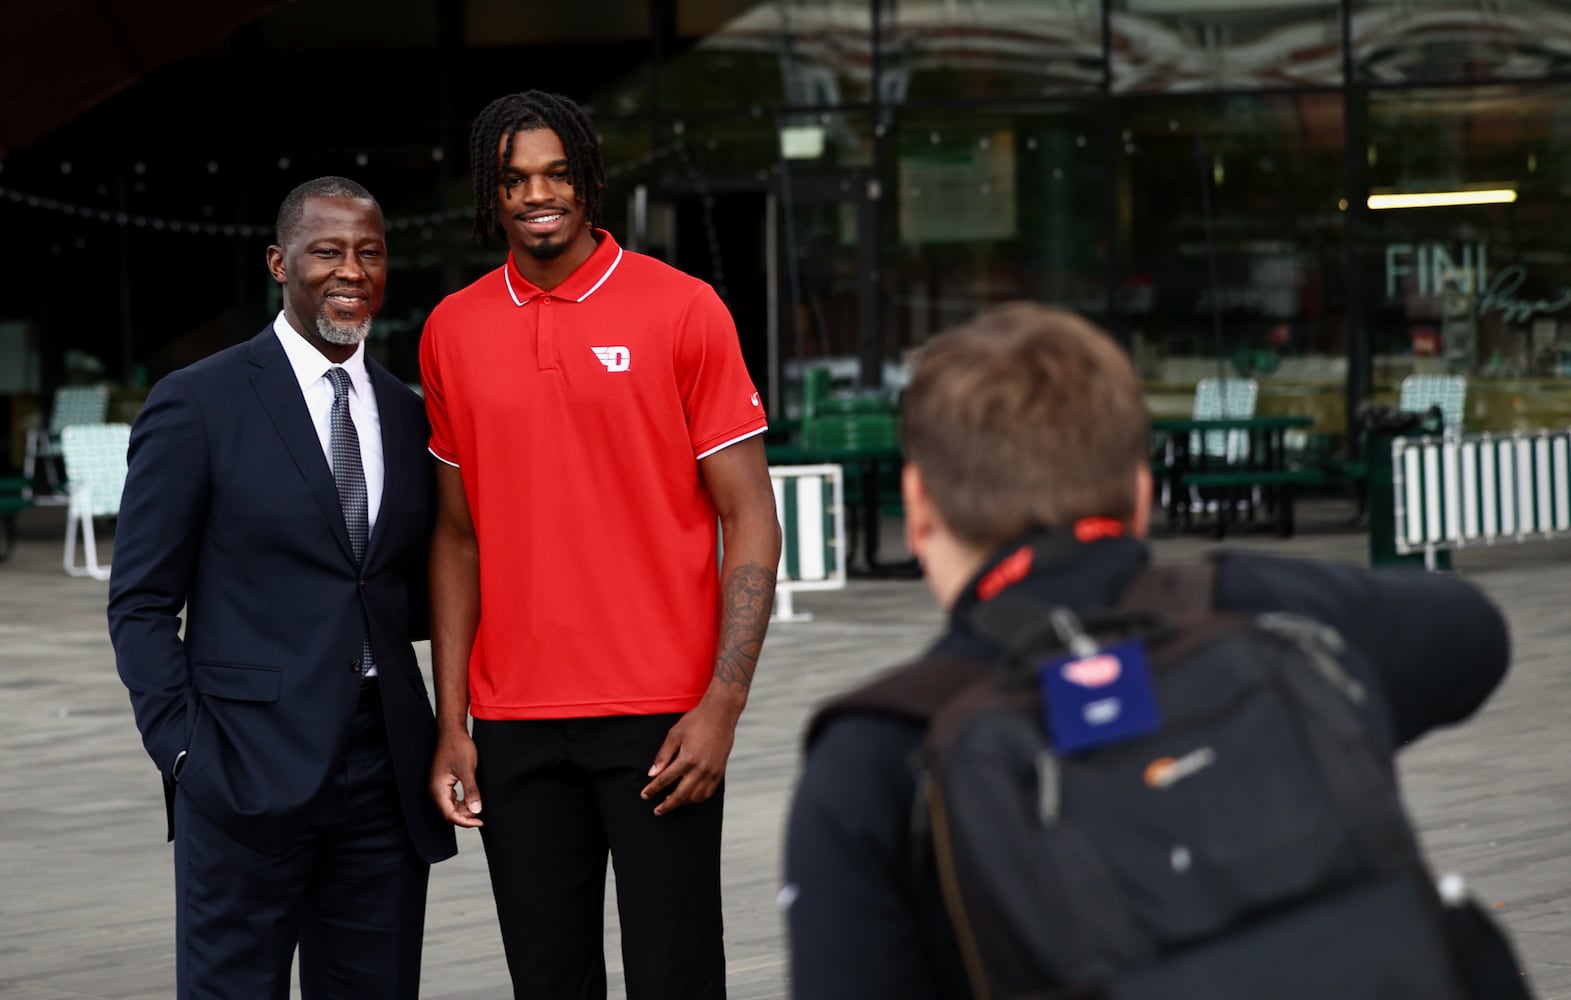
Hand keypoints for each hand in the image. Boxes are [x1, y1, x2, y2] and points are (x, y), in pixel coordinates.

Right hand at [429, 729, 482, 827]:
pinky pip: (451, 798)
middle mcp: (435, 789)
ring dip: (463, 810)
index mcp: (438, 788)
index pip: (449, 814)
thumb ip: (471, 790)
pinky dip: (461, 802)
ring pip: (450, 806)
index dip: (465, 821)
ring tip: (478, 806)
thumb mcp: (467, 769)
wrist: (452, 732)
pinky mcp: (443, 782)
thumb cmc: (458, 746)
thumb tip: (475, 810)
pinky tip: (472, 800)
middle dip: (464, 817)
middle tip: (481, 816)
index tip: (479, 821)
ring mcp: (438, 786)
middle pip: (448, 812)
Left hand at [640, 699, 738, 815]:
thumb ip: (663, 755)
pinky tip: (689, 797)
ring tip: (672, 802)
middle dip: (667, 805)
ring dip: (682, 802)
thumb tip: (652, 774)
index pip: (665, 780)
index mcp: (687, 759)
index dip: (653, 790)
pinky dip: (697, 798)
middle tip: (657, 811)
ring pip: (695, 797)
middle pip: (680, 795)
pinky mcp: (720, 772)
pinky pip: (708, 793)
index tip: (645, 795)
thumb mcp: (674, 734)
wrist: (721, 714)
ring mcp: (712, 772)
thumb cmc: (696, 721)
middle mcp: (701, 769)